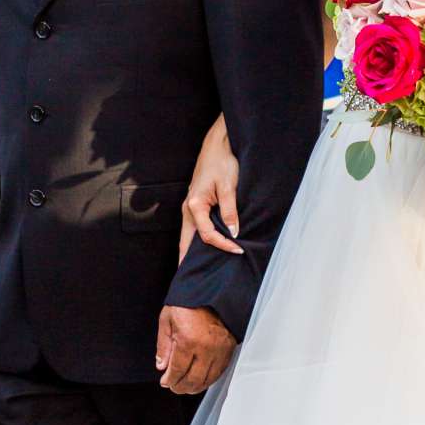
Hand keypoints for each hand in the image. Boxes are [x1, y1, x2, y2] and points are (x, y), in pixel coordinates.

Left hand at [154, 304, 235, 396]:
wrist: (212, 290)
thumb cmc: (188, 303)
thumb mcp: (167, 320)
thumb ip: (163, 345)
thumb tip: (162, 366)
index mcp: (188, 340)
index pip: (178, 371)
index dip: (170, 380)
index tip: (165, 382)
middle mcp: (206, 348)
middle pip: (193, 379)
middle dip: (181, 387)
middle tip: (174, 387)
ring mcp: (220, 350)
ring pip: (208, 379)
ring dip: (195, 387)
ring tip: (186, 386)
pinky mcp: (229, 348)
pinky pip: (219, 371)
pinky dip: (209, 379)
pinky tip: (201, 379)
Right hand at [180, 119, 241, 258]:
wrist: (217, 145)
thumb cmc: (222, 162)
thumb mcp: (229, 187)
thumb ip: (230, 212)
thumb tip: (233, 233)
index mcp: (194, 205)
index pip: (207, 235)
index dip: (223, 245)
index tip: (237, 250)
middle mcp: (188, 208)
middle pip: (186, 241)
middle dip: (188, 260)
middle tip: (190, 279)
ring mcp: (190, 206)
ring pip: (190, 235)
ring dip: (193, 250)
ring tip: (199, 267)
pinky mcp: (196, 204)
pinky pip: (195, 227)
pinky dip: (199, 238)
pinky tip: (206, 246)